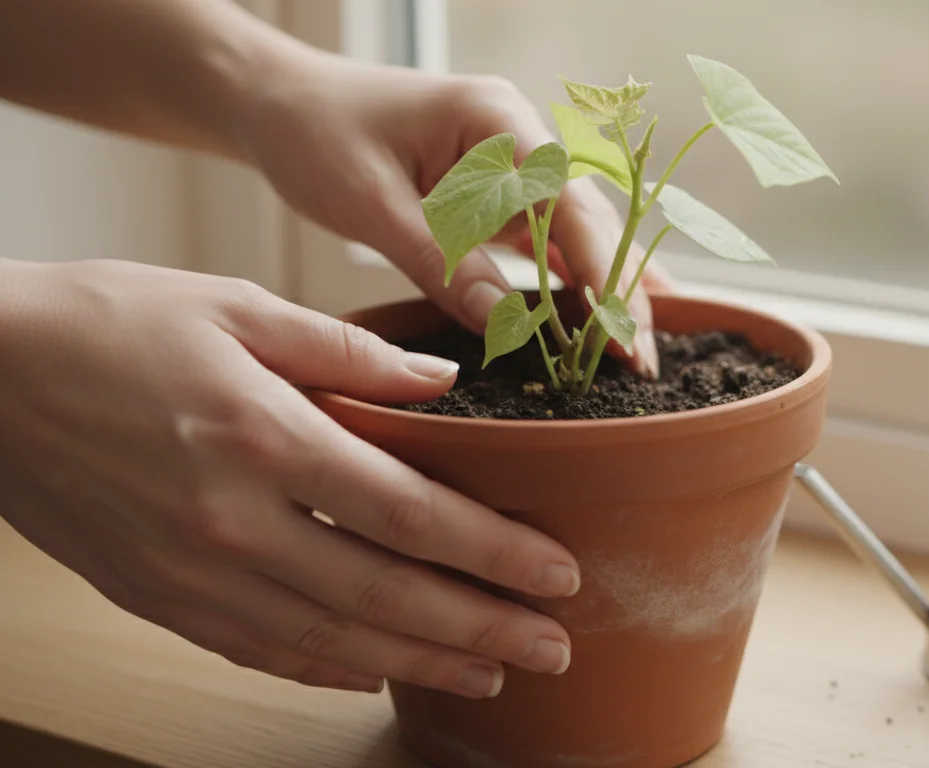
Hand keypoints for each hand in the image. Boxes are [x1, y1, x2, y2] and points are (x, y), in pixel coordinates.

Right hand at [0, 259, 578, 696]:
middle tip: (556, 648)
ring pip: (329, 640)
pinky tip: (378, 674)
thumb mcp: (234, 305)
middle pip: (385, 595)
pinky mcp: (156, 598)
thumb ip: (348, 351)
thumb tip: (442, 383)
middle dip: (483, 626)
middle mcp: (231, 521)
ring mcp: (190, 573)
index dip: (495, 552)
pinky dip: (327, 669)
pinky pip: (258, 651)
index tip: (560, 573)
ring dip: (420, 662)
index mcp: (262, 436)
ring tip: (491, 673)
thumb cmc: (109, 323)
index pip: (411, 515)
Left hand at [235, 52, 673, 376]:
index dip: (604, 271)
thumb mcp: (369, 201)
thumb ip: (439, 257)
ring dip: (605, 292)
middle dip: (620, 292)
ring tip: (638, 354)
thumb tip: (503, 324)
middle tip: (641, 364)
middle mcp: (519, 140)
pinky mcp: (495, 196)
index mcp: (496, 122)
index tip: (623, 333)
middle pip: (589, 222)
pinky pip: (546, 244)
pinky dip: (573, 284)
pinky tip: (606, 320)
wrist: (277, 103)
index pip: (569, 203)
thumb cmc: (314, 132)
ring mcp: (512, 168)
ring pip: (576, 236)